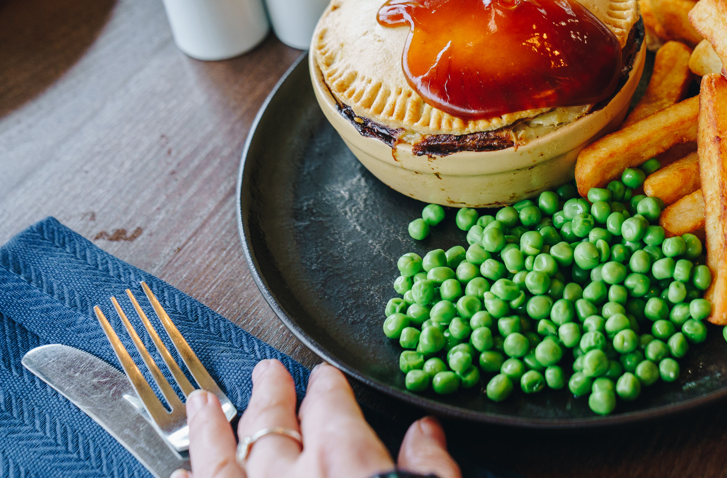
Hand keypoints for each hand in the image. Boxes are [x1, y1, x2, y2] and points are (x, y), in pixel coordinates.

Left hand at [172, 361, 461, 477]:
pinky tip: (179, 474)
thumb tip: (426, 437)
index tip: (323, 380)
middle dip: (270, 395)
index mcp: (344, 461)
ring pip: (221, 458)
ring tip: (202, 403)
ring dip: (212, 428)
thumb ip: (429, 469)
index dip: (326, 388)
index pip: (331, 407)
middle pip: (273, 423)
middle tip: (265, 376)